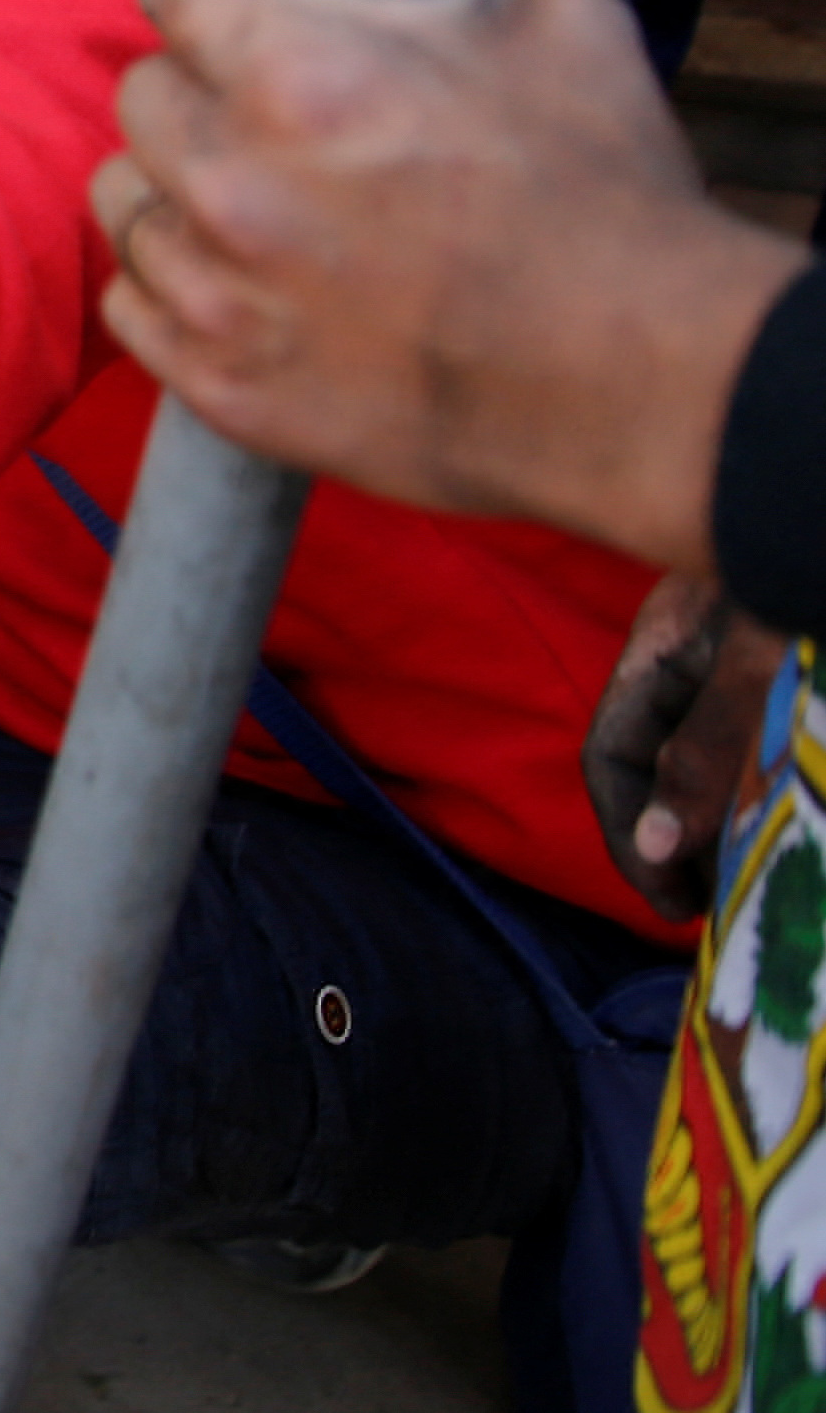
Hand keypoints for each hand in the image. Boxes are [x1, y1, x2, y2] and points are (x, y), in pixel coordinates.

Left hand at [90, 0, 804, 575]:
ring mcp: (218, 290)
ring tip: (254, 197)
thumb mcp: (558, 21)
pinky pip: (129, 305)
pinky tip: (238, 278)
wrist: (643, 386)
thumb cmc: (606, 199)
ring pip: (123, 197)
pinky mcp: (219, 384)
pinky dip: (172, 285)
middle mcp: (233, 177)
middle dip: (200, 85)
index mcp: (298, 71)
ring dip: (176, 187)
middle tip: (266, 106)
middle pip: (142, 90)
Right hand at [584, 567, 788, 919]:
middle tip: (718, 903)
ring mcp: (736, 663)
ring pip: (709, 758)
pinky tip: (784, 811)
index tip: (675, 903)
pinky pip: (756, 746)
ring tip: (755, 872)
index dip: (630, 834)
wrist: (819, 509)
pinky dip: (760, 788)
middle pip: (653, 763)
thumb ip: (707, 750)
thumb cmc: (795, 564)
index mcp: (657, 651)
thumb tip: (654, 844)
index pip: (609, 757)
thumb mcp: (758, 667)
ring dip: (723, 820)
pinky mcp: (778, 673)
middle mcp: (687, 661)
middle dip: (676, 839)